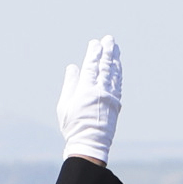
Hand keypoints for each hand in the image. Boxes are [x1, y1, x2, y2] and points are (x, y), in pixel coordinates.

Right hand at [55, 34, 124, 163]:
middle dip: (107, 51)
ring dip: (115, 59)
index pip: (91, 66)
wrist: (90, 144)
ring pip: (114, 73)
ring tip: (115, 48)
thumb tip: (73, 67)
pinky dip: (118, 73)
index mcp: (86, 90)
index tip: (95, 42)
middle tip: (110, 39)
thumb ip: (70, 84)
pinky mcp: (116, 104)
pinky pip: (118, 83)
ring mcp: (111, 97)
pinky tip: (118, 67)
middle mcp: (101, 90)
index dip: (93, 53)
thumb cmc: (73, 126)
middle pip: (105, 66)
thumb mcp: (64, 105)